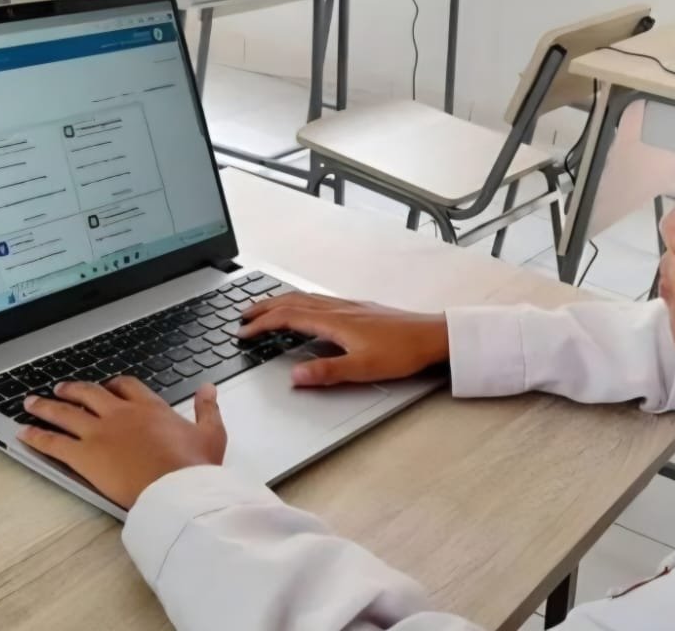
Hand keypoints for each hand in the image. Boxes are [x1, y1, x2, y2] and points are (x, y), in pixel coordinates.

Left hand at [16, 377, 226, 508]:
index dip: (114, 385)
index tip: (108, 387)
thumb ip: (208, 407)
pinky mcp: (84, 455)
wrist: (177, 489)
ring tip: (32, 403)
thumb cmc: (194, 466)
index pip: (126, 386)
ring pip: (65, 412)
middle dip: (72, 390)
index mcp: (150, 408)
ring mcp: (99, 433)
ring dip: (46, 406)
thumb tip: (208, 388)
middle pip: (89, 393)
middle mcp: (120, 414)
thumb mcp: (211, 432)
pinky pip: (53, 442)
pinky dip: (36, 436)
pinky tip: (23, 433)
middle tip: (60, 389)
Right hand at [240, 293, 449, 386]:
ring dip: (280, 302)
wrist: (432, 336)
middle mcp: (338, 308)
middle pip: (292, 302)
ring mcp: (349, 306)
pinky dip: (300, 302)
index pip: (288, 318)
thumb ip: (326, 372)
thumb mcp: (362, 368)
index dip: (262, 324)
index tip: (242, 331)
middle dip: (264, 307)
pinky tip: (306, 310)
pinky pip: (319, 299)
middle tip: (243, 315)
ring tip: (266, 308)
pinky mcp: (359, 308)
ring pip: (305, 298)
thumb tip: (295, 375)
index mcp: (334, 321)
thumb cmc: (402, 352)